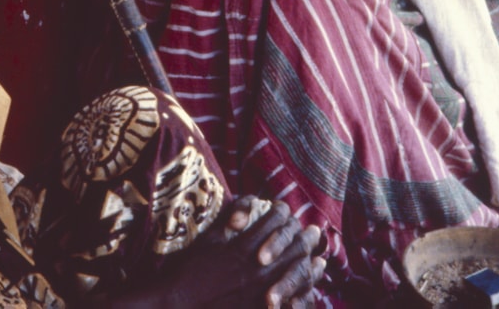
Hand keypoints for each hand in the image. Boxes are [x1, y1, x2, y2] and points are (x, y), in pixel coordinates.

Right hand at [111, 198, 324, 307]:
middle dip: (306, 237)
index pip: (273, 222)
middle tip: (315, 232)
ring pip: (295, 273)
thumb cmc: (189, 270)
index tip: (286, 211)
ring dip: (309, 264)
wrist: (180, 304)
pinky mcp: (258, 307)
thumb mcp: (208, 239)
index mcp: (242, 246)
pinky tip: (308, 288)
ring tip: (319, 259)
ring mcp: (259, 290)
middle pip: (292, 247)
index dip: (282, 213)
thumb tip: (252, 201)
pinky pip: (289, 300)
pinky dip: (302, 292)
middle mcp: (255, 266)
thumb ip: (231, 219)